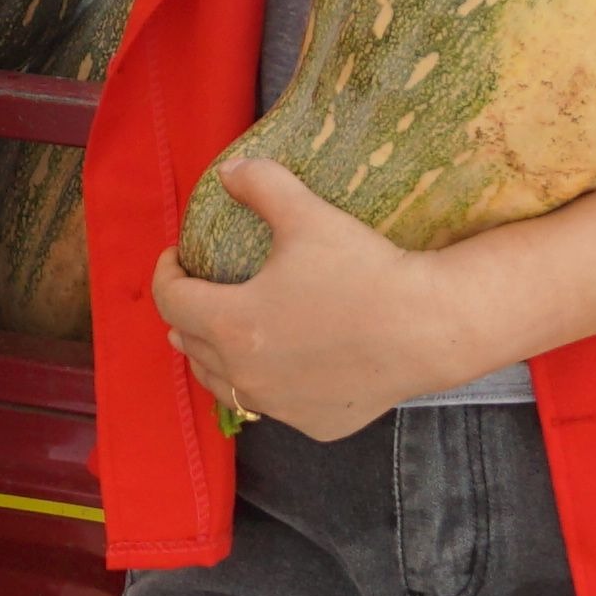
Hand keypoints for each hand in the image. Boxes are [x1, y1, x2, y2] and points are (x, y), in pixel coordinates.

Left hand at [147, 161, 469, 437]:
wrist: (429, 327)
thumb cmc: (365, 270)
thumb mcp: (307, 215)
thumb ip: (261, 186)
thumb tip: (230, 172)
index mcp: (231, 324)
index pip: (172, 300)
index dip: (167, 274)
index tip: (177, 257)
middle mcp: (245, 375)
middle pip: (191, 345)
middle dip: (186, 314)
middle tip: (197, 292)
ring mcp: (280, 406)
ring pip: (224, 385)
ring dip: (215, 357)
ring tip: (220, 337)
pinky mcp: (314, 424)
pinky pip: (275, 404)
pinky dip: (267, 384)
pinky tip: (281, 365)